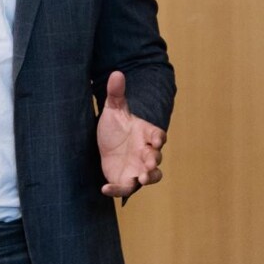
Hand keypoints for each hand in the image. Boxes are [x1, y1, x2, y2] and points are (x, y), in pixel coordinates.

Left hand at [97, 71, 166, 199]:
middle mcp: (145, 152)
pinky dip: (117, 190)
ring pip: (150, 176)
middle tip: (149, 161)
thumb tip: (116, 73)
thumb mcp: (113, 109)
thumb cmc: (115, 126)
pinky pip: (125, 187)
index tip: (156, 139)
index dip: (159, 137)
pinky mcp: (125, 179)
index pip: (158, 135)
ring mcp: (137, 167)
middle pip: (156, 157)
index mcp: (145, 134)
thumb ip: (115, 93)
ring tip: (142, 178)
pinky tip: (105, 188)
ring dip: (149, 177)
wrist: (105, 144)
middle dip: (154, 160)